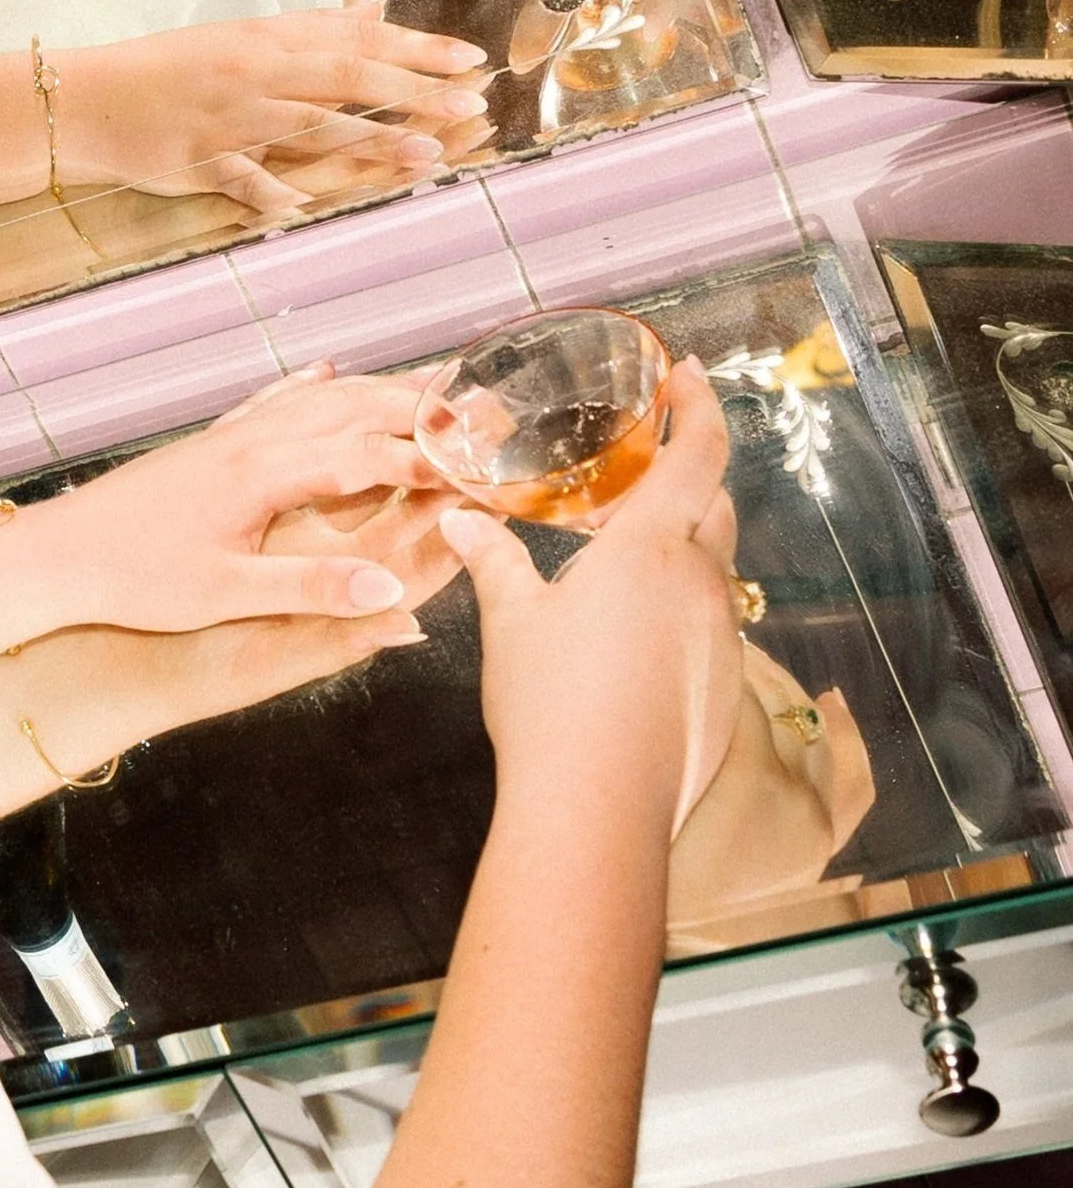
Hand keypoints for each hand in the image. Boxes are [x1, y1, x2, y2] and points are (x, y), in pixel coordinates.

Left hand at [0, 365, 449, 642]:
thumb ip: (311, 590)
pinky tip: (327, 372)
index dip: (432, 463)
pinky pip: (274, 400)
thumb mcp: (225, 594)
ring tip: (433, 390)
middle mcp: (253, 440)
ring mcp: (230, 435)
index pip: (368, 458)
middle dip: (423, 410)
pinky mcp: (210, 442)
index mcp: (263, 473)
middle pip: (354, 410)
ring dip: (378, 392)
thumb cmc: (135, 581)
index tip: (488, 469)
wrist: (58, 554)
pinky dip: (311, 385)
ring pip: (320, 398)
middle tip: (486, 410)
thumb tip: (395, 591)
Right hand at [50, 5, 490, 220]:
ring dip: (370, 139)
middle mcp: (257, 72)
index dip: (416, 48)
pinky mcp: (200, 157)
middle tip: (470, 102)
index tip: (469, 58)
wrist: (89, 96)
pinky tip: (308, 208)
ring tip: (424, 153)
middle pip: (346, 76)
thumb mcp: (243, 36)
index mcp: (269, 40)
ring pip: (310, 124)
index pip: (356, 38)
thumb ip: (313, 28)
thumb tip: (373, 9)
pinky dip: (272, 192)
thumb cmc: (170, 68)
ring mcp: (230, 116)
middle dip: (412, 90)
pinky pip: (242, 177)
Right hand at [440, 361, 743, 834]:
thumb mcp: (512, 621)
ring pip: (712, 572)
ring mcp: (720, 641)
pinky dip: (677, 614)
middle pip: (714, 508)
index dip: (699, 407)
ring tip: (619, 566)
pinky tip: (628, 643)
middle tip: (634, 478)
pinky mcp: (722, 691)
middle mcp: (701, 586)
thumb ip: (495, 561)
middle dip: (685, 482)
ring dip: (677, 555)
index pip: (698, 454)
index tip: (690, 377)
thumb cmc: (551, 704)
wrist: (598, 810)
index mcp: (652, 549)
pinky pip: (707, 629)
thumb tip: (465, 522)